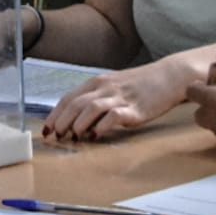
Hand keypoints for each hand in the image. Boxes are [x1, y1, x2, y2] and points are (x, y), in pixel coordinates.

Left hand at [43, 63, 187, 141]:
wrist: (168, 77)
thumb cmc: (140, 85)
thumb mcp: (113, 87)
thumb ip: (96, 101)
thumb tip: (78, 124)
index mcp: (98, 82)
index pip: (69, 98)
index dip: (55, 115)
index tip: (46, 130)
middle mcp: (106, 88)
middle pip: (76, 104)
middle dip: (62, 121)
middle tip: (57, 137)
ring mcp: (120, 97)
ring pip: (91, 108)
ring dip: (78, 124)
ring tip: (74, 137)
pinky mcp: (135, 108)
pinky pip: (114, 116)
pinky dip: (102, 126)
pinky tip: (97, 135)